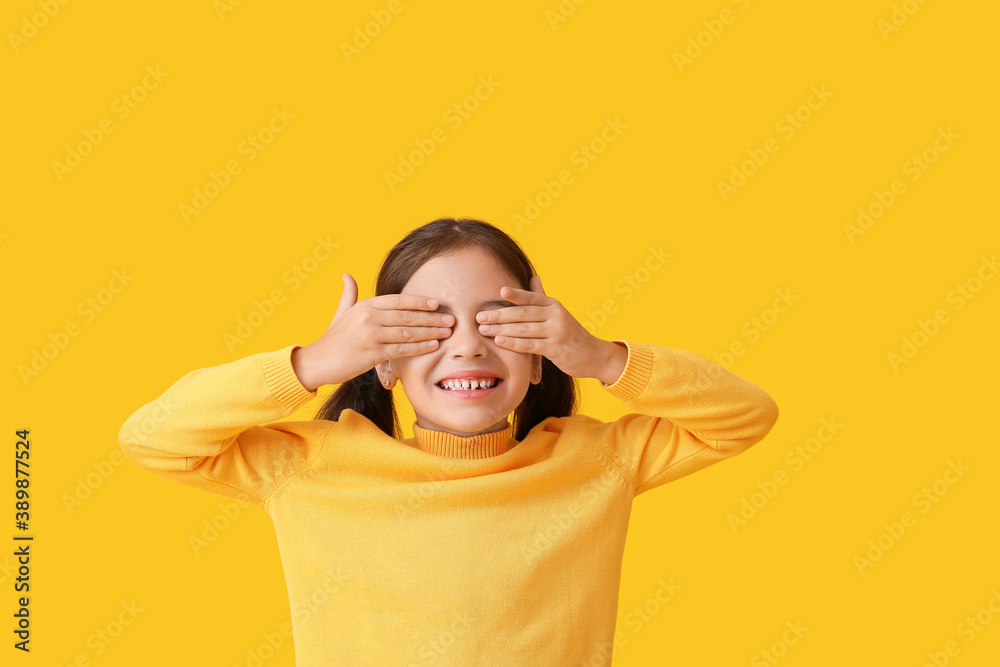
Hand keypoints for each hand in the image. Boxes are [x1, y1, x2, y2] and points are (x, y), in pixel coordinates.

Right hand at [291, 273, 454, 390]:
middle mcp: (369, 317)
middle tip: (451, 319)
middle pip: (407, 316)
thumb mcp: (341, 312)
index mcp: (365, 305)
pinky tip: (432, 346)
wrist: (317, 361)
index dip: (419, 301)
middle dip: (431, 318)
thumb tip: (346, 275)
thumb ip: (348, 294)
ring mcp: (370, 335)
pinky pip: (401, 350)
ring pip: (407, 332)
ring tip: (447, 332)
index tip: (436, 304)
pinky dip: (419, 347)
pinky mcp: (372, 354)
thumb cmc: (332, 338)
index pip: (398, 300)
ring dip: (430, 332)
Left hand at [476, 275, 624, 382]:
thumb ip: (542, 298)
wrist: (593, 354)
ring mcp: (556, 332)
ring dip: (501, 330)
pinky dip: (513, 343)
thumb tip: (534, 276)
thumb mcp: (558, 313)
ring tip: (483, 330)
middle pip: (523, 314)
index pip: (532, 298)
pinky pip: (530, 345)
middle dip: (499, 315)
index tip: (499, 291)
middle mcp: (556, 315)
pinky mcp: (555, 349)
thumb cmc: (569, 333)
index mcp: (553, 304)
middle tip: (479, 317)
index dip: (516, 294)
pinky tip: (500, 342)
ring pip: (524, 329)